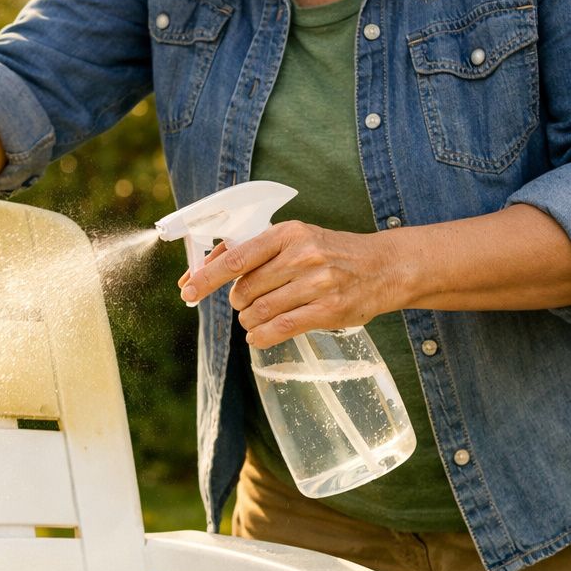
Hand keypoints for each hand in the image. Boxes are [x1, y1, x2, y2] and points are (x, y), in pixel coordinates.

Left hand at [177, 221, 409, 347]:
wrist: (384, 267)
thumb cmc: (331, 254)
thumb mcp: (296, 240)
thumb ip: (255, 252)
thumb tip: (203, 268)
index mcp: (288, 233)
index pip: (236, 257)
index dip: (206, 276)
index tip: (187, 290)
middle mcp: (302, 255)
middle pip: (245, 289)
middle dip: (238, 302)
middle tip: (246, 303)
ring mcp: (317, 283)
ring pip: (259, 311)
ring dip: (249, 321)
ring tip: (256, 319)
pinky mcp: (328, 310)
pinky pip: (280, 328)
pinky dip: (261, 336)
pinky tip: (258, 337)